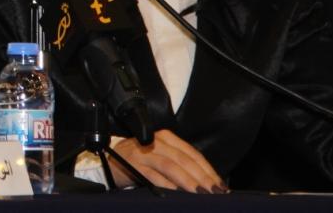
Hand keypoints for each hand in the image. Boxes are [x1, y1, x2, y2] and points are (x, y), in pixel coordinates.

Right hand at [109, 129, 226, 192]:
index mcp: (166, 138)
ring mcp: (144, 152)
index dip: (208, 170)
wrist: (112, 162)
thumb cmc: (141, 162)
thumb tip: (207, 183)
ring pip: (171, 166)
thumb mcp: (161, 157)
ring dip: (188, 182)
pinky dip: (167, 185)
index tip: (221, 186)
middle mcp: (155, 141)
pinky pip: (154, 175)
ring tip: (201, 194)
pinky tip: (178, 194)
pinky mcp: (134, 165)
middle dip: (202, 177)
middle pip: (184, 160)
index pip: (192, 154)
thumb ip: (180, 165)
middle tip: (215, 192)